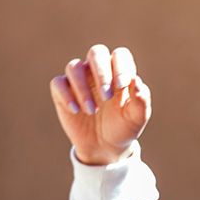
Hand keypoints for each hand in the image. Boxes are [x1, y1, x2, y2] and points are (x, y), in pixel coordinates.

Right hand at [49, 44, 151, 164]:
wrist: (105, 147)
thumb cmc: (123, 127)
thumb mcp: (137, 118)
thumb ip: (142, 100)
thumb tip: (137, 82)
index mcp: (119, 72)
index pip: (120, 55)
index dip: (120, 67)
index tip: (121, 87)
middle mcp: (98, 71)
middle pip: (96, 52)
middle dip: (102, 73)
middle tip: (107, 97)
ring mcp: (79, 80)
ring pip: (74, 67)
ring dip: (82, 87)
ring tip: (92, 111)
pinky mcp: (62, 92)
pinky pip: (58, 83)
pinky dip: (66, 95)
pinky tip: (76, 111)